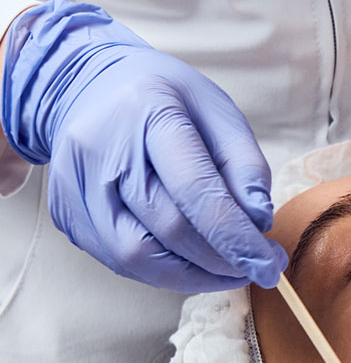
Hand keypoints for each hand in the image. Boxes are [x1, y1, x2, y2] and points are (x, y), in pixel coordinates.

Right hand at [1, 0, 287, 291]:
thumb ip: (245, 164)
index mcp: (146, 112)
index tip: (270, 266)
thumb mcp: (219, 112)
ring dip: (195, 276)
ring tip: (229, 270)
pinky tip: (193, 263)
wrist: (89, 87)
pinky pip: (120, 262)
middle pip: (169, 229)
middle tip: (259, 266)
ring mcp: (75, 186)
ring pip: (139, 257)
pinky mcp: (68, 215)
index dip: (237, 239)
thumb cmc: (167, 102)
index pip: (196, 190)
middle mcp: (99, 149)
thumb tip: (259, 221)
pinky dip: (166, 273)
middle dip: (223, 260)